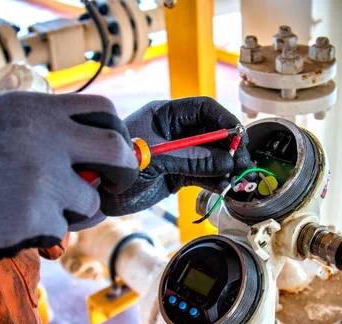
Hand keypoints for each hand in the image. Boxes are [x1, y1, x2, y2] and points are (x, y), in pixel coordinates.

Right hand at [0, 92, 137, 264]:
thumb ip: (45, 129)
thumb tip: (97, 150)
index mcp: (35, 109)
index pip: (104, 111)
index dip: (118, 135)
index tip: (116, 153)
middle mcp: (45, 137)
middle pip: (118, 152)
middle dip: (124, 173)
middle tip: (113, 186)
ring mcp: (43, 178)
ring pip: (91, 203)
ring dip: (74, 212)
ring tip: (33, 209)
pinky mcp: (37, 217)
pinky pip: (61, 231)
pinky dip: (43, 234)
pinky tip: (9, 225)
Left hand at [99, 97, 253, 215]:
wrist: (98, 196)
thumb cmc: (115, 169)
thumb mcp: (155, 161)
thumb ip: (191, 160)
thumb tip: (227, 161)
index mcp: (165, 115)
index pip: (204, 109)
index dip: (225, 120)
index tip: (240, 137)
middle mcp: (175, 131)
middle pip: (213, 133)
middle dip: (230, 147)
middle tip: (244, 163)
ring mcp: (179, 153)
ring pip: (212, 155)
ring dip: (226, 166)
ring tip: (236, 179)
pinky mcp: (178, 173)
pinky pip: (204, 173)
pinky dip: (216, 180)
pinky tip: (224, 187)